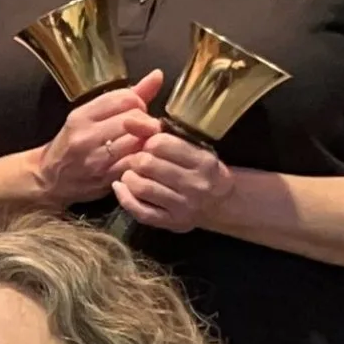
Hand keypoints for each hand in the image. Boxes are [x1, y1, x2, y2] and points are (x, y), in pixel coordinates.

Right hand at [34, 70, 164, 207]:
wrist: (48, 180)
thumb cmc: (71, 145)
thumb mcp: (89, 116)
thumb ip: (126, 97)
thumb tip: (157, 76)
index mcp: (81, 116)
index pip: (126, 98)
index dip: (138, 103)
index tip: (134, 111)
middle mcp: (86, 135)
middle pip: (135, 118)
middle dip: (144, 122)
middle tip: (138, 130)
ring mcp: (95, 158)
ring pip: (138, 140)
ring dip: (146, 141)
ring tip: (139, 144)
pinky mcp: (105, 178)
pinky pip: (135, 162)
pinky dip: (142, 159)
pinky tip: (136, 158)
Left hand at [112, 126, 233, 231]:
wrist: (222, 203)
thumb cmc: (202, 170)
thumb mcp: (192, 147)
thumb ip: (161, 133)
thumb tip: (128, 120)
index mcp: (203, 161)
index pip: (161, 144)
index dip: (149, 142)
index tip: (150, 146)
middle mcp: (195, 185)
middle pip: (147, 165)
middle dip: (137, 159)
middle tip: (139, 161)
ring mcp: (183, 206)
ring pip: (141, 187)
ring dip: (129, 177)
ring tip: (132, 173)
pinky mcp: (171, 223)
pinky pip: (139, 210)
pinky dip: (124, 197)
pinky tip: (122, 187)